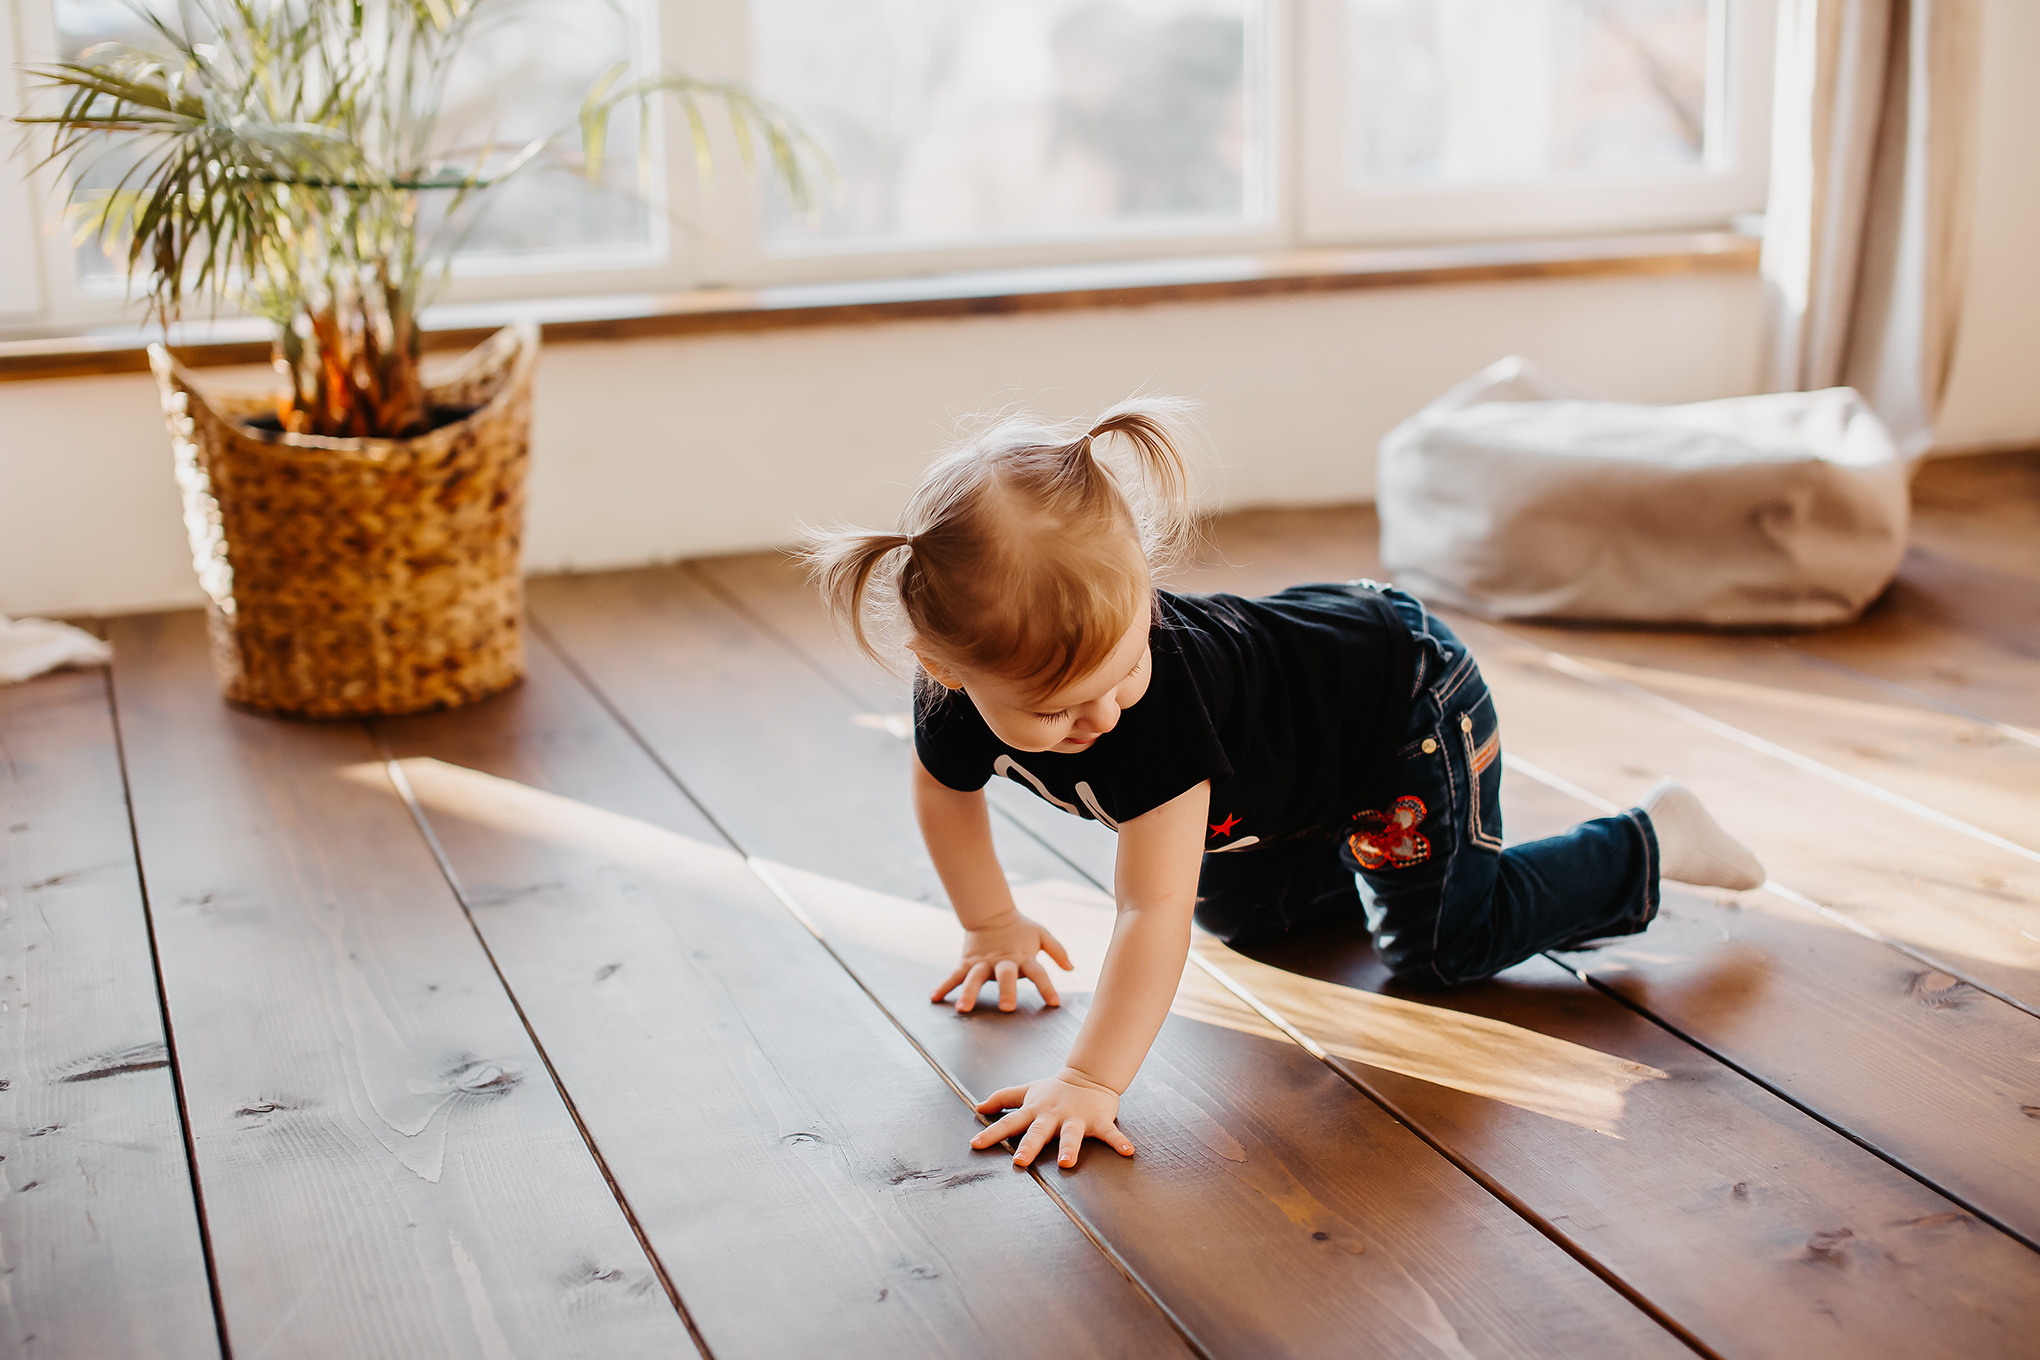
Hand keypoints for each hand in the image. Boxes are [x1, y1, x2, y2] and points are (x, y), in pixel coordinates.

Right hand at [930, 913, 1073, 1012]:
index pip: (1038, 972)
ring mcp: (983, 962)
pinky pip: (954, 975)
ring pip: (974, 977)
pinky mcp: (967, 962)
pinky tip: (934, 998)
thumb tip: (1071, 968)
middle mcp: (1003, 961)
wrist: (991, 913)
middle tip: (1008, 1008)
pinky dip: (944, 986)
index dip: (1047, 987)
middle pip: (1006, 976)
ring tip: (963, 1009)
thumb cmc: (1020, 929)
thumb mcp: (1041, 935)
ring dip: (969, 993)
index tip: (1055, 1002)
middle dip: (1007, 991)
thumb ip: (1057, 951)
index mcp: (1023, 956)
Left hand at [972, 1070, 1135, 1168]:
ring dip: (1069, 1148)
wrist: (1089, 1075)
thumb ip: (1003, 1099)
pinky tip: (1128, 1152)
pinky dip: (1119, 1142)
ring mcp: (1076, 1118)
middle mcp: (1053, 1116)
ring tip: (1066, 1162)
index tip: (975, 1145)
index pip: (1009, 1123)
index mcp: (1035, 1111)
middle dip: (1029, 1146)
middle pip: (1038, 1132)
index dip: (991, 1134)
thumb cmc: (1054, 1089)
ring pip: (1071, 1135)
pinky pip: (1109, 1133)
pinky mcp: (1098, 1119)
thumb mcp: (1028, 1092)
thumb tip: (978, 1108)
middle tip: (1020, 1162)